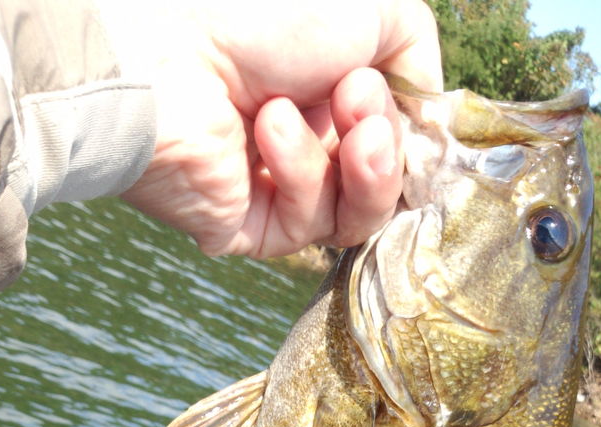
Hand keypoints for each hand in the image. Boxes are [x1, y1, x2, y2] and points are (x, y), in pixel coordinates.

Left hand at [104, 0, 441, 257]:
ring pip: (359, 215)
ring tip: (336, 113)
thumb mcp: (370, 8)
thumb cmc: (257, 17)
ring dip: (361, 166)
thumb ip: (416, 51)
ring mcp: (279, 192)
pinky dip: (301, 174)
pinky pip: (309, 228)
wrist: (169, 53)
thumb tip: (431, 111)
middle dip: (386, 140)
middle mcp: (308, 145)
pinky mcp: (252, 230)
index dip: (413, 129)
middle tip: (354, 97)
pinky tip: (270, 128)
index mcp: (330, 93)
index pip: (399, 140)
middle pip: (386, 183)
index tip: (410, 102)